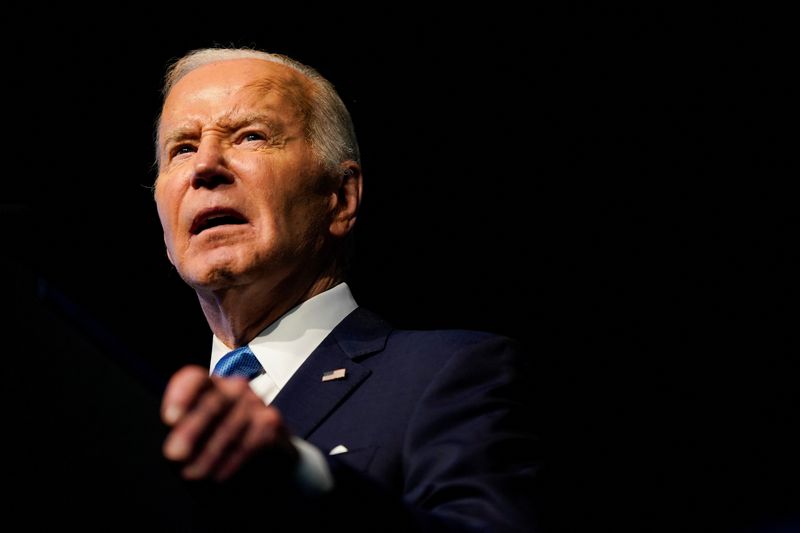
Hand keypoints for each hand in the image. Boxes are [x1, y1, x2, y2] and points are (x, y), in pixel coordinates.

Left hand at [161, 365, 296, 481]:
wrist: (264, 449)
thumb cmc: (220, 438)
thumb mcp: (197, 430)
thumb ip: (182, 428)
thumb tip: (171, 447)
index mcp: (210, 385)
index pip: (195, 379)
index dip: (181, 394)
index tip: (170, 419)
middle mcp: (234, 388)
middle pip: (212, 402)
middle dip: (191, 431)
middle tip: (174, 454)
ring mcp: (255, 403)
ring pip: (229, 427)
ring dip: (208, 454)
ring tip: (191, 474)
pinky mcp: (271, 422)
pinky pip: (248, 442)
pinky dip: (230, 462)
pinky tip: (218, 475)